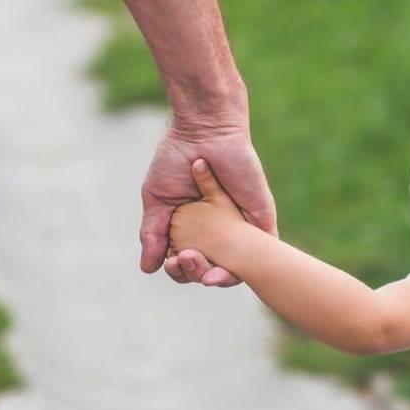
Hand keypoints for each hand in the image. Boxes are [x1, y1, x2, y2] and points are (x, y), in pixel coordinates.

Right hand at [139, 121, 274, 286]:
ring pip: (236, 268)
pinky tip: (225, 270)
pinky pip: (262, 254)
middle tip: (185, 260)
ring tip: (200, 267)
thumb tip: (148, 269)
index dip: (178, 270)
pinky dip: (247, 268)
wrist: (204, 131)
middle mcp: (218, 233)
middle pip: (209, 270)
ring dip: (218, 278)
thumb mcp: (158, 200)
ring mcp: (240, 228)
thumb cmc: (177, 159)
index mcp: (193, 230)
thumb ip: (153, 234)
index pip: (187, 263)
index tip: (171, 262)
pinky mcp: (260, 220)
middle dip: (195, 274)